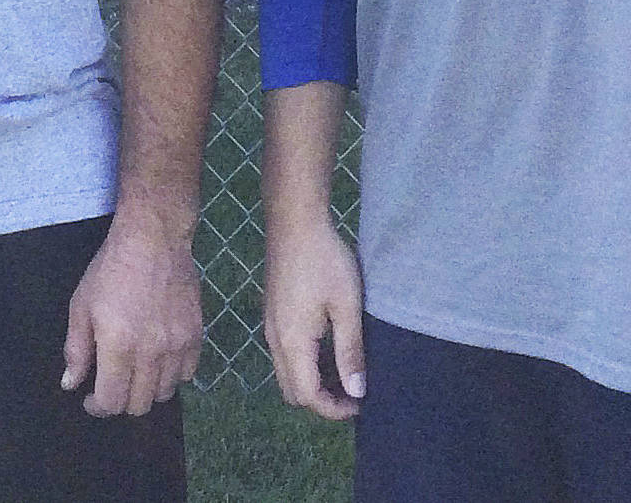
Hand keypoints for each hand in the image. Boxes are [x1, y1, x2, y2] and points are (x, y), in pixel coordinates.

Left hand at [61, 218, 202, 416]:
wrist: (153, 237)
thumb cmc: (111, 269)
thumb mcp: (81, 304)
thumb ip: (76, 349)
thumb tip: (71, 384)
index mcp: (118, 346)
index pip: (111, 402)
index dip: (97, 407)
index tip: (90, 397)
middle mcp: (151, 353)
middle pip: (139, 405)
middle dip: (121, 401)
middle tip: (112, 383)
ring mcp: (177, 345)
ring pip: (165, 393)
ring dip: (147, 390)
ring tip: (136, 371)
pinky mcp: (196, 333)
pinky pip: (188, 373)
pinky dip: (173, 375)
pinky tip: (160, 359)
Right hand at [265, 211, 365, 420]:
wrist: (295, 220)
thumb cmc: (325, 260)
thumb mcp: (346, 305)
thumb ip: (350, 351)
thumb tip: (356, 392)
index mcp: (292, 342)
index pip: (307, 396)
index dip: (333, 409)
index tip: (359, 404)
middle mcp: (275, 340)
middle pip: (293, 391)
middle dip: (321, 400)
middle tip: (353, 389)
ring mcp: (271, 326)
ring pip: (287, 373)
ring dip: (313, 381)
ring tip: (345, 369)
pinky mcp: (273, 313)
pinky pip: (285, 354)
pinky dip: (305, 363)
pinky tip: (328, 346)